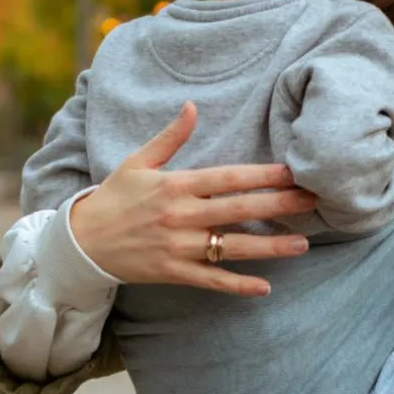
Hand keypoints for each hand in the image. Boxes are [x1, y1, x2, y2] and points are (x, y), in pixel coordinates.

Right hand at [70, 102, 316, 295]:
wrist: (81, 243)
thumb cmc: (114, 198)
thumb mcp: (138, 162)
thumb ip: (170, 137)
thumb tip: (193, 106)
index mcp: (175, 184)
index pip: (227, 178)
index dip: (261, 175)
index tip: (292, 172)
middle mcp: (180, 215)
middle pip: (238, 210)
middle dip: (279, 205)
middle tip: (313, 202)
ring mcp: (178, 246)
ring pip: (231, 247)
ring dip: (269, 246)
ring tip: (302, 243)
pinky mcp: (173, 272)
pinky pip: (210, 280)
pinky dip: (236, 285)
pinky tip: (265, 287)